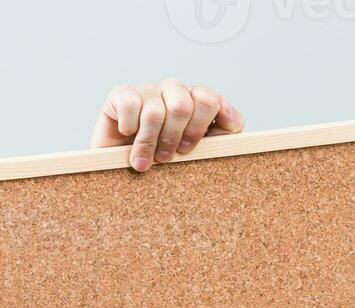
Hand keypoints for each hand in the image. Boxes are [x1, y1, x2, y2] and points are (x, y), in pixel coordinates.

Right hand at [90, 79, 243, 171]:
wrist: (126, 171)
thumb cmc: (170, 163)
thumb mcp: (203, 153)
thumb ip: (224, 137)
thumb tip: (233, 121)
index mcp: (198, 101)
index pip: (209, 100)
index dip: (198, 128)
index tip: (188, 150)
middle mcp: (175, 91)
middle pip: (182, 105)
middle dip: (174, 138)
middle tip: (166, 157)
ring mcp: (149, 90)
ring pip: (155, 112)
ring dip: (150, 142)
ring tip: (146, 161)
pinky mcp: (121, 93)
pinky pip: (130, 105)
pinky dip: (130, 128)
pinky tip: (128, 136)